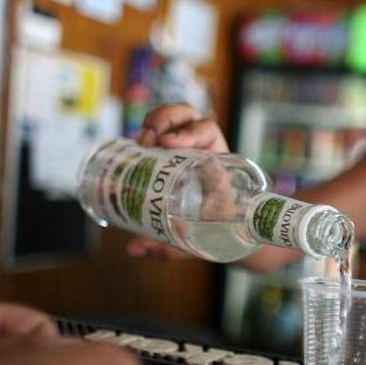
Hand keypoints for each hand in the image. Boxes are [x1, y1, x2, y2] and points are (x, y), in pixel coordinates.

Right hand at [128, 103, 230, 259]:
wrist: (231, 230)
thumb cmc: (219, 232)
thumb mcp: (198, 239)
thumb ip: (169, 246)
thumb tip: (134, 248)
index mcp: (219, 161)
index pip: (207, 132)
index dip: (189, 132)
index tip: (170, 143)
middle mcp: (205, 149)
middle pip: (188, 116)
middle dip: (166, 119)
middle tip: (149, 139)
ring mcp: (188, 147)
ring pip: (174, 118)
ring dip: (156, 121)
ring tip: (141, 140)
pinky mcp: (174, 151)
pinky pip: (162, 130)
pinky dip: (149, 130)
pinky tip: (136, 144)